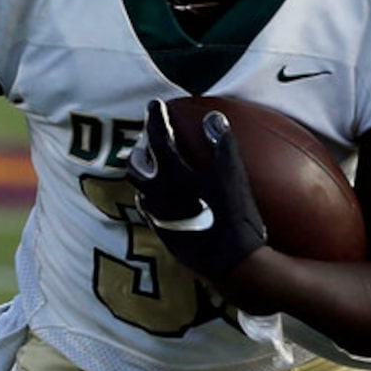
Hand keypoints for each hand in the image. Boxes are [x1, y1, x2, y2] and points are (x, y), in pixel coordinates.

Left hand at [126, 100, 267, 284]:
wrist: (231, 266)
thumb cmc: (233, 219)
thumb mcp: (233, 177)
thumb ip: (222, 144)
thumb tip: (213, 117)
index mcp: (172, 176)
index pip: (158, 139)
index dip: (156, 118)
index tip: (156, 104)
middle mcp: (158, 197)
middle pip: (136, 168)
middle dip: (140, 151)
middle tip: (148, 142)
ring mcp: (159, 219)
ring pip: (142, 192)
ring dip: (146, 177)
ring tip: (156, 171)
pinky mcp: (166, 238)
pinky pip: (152, 213)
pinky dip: (155, 200)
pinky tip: (167, 203)